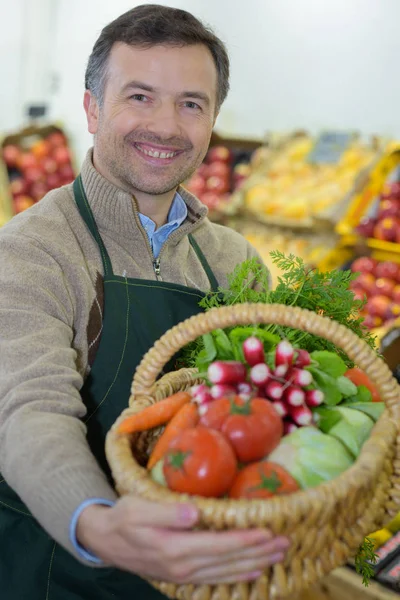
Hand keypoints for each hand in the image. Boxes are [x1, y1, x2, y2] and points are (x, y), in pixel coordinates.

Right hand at [76, 496, 289, 584]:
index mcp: (175, 549)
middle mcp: (184, 567)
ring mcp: (185, 575)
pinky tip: (254, 572)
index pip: (220, 546)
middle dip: (259, 553)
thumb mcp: (138, 509)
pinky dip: (239, 576)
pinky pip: (218, 579)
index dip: (246, 540)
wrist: (105, 540)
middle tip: (285, 543)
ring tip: (278, 555)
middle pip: (230, 562)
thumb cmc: (123, 518)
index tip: (268, 532)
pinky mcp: (184, 576)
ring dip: (255, 564)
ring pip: (228, 573)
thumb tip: (194, 515)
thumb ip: (166, 513)